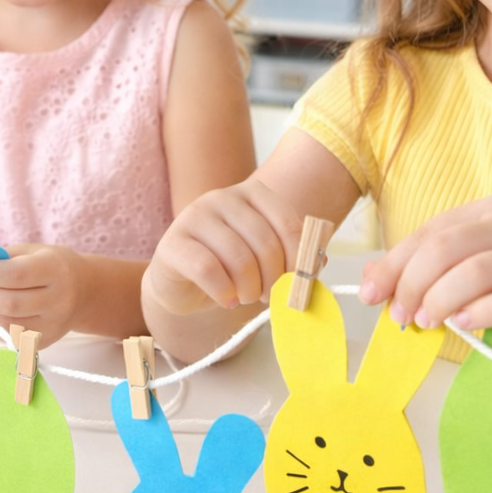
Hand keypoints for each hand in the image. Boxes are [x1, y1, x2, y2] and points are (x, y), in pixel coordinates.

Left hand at [0, 244, 83, 346]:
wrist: (84, 292)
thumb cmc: (51, 266)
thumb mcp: (30, 251)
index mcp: (55, 270)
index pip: (15, 275)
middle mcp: (57, 301)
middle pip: (7, 303)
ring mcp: (51, 327)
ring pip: (4, 324)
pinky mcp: (42, 343)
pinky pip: (6, 335)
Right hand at [142, 178, 305, 314]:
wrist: (183, 282)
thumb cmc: (230, 268)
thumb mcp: (266, 258)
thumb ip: (295, 256)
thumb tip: (319, 261)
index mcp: (252, 193)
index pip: (288, 224)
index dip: (299, 260)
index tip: (296, 283)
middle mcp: (222, 197)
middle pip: (265, 243)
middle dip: (274, 279)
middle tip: (269, 296)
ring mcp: (194, 216)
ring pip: (238, 258)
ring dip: (250, 289)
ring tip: (246, 297)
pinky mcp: (172, 243)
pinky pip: (208, 270)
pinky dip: (224, 292)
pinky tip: (226, 299)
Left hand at [360, 195, 491, 342]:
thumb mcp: (479, 259)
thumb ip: (430, 265)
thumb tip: (370, 279)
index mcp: (485, 212)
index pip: (428, 234)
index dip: (394, 265)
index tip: (370, 295)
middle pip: (447, 248)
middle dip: (413, 283)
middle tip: (401, 315)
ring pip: (478, 270)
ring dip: (443, 298)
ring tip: (427, 322)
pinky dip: (484, 312)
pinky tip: (465, 325)